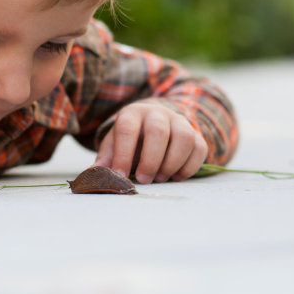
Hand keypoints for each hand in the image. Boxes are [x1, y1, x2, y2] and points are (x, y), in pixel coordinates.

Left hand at [93, 102, 207, 183]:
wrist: (153, 125)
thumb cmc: (130, 139)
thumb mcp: (114, 145)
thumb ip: (106, 159)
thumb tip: (93, 175)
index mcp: (132, 113)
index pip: (127, 129)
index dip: (123, 153)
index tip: (120, 174)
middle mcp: (157, 113)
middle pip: (157, 131)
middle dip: (150, 159)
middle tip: (143, 179)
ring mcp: (179, 122)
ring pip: (183, 137)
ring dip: (172, 162)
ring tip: (160, 178)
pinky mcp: (196, 134)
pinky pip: (199, 148)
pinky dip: (189, 167)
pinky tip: (176, 177)